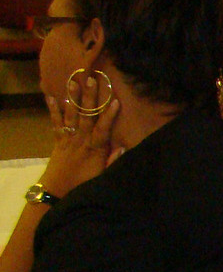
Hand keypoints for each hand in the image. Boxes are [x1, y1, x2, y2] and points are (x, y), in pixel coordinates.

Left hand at [41, 74, 120, 197]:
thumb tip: (124, 147)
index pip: (103, 129)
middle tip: (91, 79)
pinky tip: (51, 98)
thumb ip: (113, 161)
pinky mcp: (58, 140)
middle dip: (89, 98)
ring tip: (73, 82)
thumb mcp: (102, 177)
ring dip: (73, 99)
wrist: (57, 192)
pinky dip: (53, 111)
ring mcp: (68, 139)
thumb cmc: (83, 185)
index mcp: (95, 149)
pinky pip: (56, 124)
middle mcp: (81, 140)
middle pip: (86, 116)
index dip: (109, 115)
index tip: (114, 101)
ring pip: (71, 116)